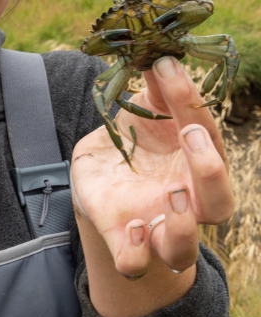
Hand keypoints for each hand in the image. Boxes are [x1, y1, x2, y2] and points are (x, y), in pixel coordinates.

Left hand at [71, 55, 233, 316]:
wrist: (98, 182)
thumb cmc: (131, 145)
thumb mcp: (138, 114)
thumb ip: (152, 91)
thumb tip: (158, 53)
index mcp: (192, 161)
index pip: (204, 134)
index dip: (189, 101)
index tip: (166, 67)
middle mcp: (186, 199)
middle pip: (218, 202)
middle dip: (211, 171)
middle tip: (191, 135)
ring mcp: (157, 226)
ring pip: (184, 248)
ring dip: (184, 226)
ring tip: (173, 196)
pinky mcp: (125, 243)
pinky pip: (136, 264)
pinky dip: (135, 255)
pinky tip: (131, 230)